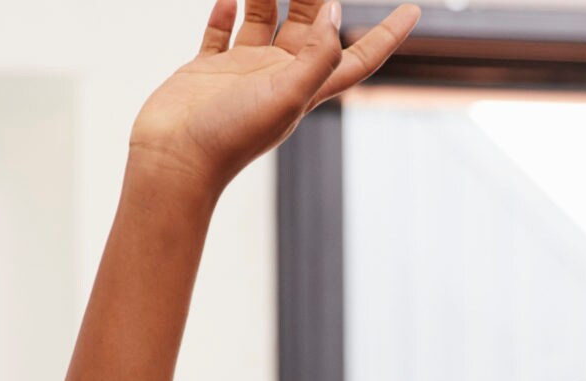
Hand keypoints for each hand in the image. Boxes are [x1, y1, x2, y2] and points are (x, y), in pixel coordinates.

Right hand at [129, 0, 420, 197]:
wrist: (173, 160)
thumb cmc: (228, 139)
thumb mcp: (285, 97)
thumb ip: (316, 57)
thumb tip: (335, 14)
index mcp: (305, 88)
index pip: (359, 58)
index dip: (388, 35)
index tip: (413, 9)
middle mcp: (277, 78)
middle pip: (309, 26)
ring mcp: (241, 73)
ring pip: (263, 21)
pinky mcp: (206, 72)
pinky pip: (221, 34)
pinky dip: (225, 13)